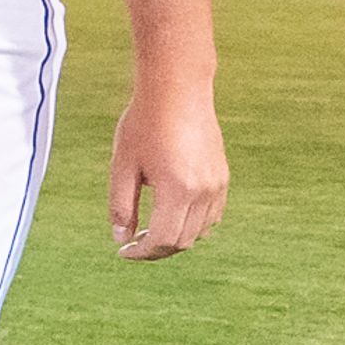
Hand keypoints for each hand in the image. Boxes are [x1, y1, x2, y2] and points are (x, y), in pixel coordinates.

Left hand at [110, 81, 229, 260]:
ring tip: (149, 232)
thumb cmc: (144, 124)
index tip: (123, 251)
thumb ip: (121, 206)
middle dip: (156, 249)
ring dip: (175, 238)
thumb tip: (121, 238)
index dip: (141, 253)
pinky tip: (171, 216)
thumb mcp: (123, 166)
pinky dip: (193, 224)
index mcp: (178, 190)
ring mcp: (218, 185)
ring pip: (200, 231)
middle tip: (132, 244)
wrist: (177, 91)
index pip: (162, 240)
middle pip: (182, 240)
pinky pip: (212, 215)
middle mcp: (204, 192)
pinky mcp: (223, 176)